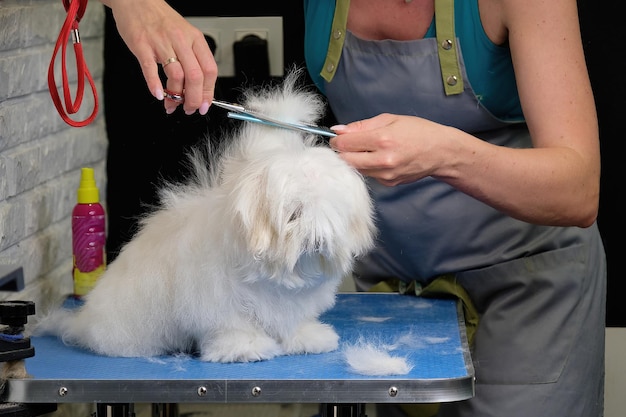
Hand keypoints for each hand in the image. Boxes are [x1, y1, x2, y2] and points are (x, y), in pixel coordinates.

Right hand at [102, 0, 217, 114]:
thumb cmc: (160, 20)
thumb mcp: (184, 35)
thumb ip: (192, 58)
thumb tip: (198, 87)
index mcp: (195, 39)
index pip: (210, 70)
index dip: (209, 92)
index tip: (204, 105)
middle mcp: (181, 40)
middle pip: (195, 76)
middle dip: (193, 99)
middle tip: (189, 109)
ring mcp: (161, 42)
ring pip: (176, 75)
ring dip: (175, 96)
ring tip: (171, 105)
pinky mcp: (142, 45)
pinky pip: (150, 68)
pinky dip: (155, 85)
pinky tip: (158, 95)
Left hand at [329, 114, 449, 185]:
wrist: (441, 152)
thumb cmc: (419, 132)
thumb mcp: (390, 119)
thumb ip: (362, 126)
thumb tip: (339, 130)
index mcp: (383, 140)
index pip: (345, 144)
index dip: (336, 140)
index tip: (337, 137)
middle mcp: (383, 160)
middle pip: (345, 160)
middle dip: (341, 152)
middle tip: (347, 144)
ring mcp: (385, 175)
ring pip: (355, 169)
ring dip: (354, 160)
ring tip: (367, 149)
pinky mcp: (388, 183)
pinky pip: (368, 175)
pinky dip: (367, 167)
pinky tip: (378, 159)